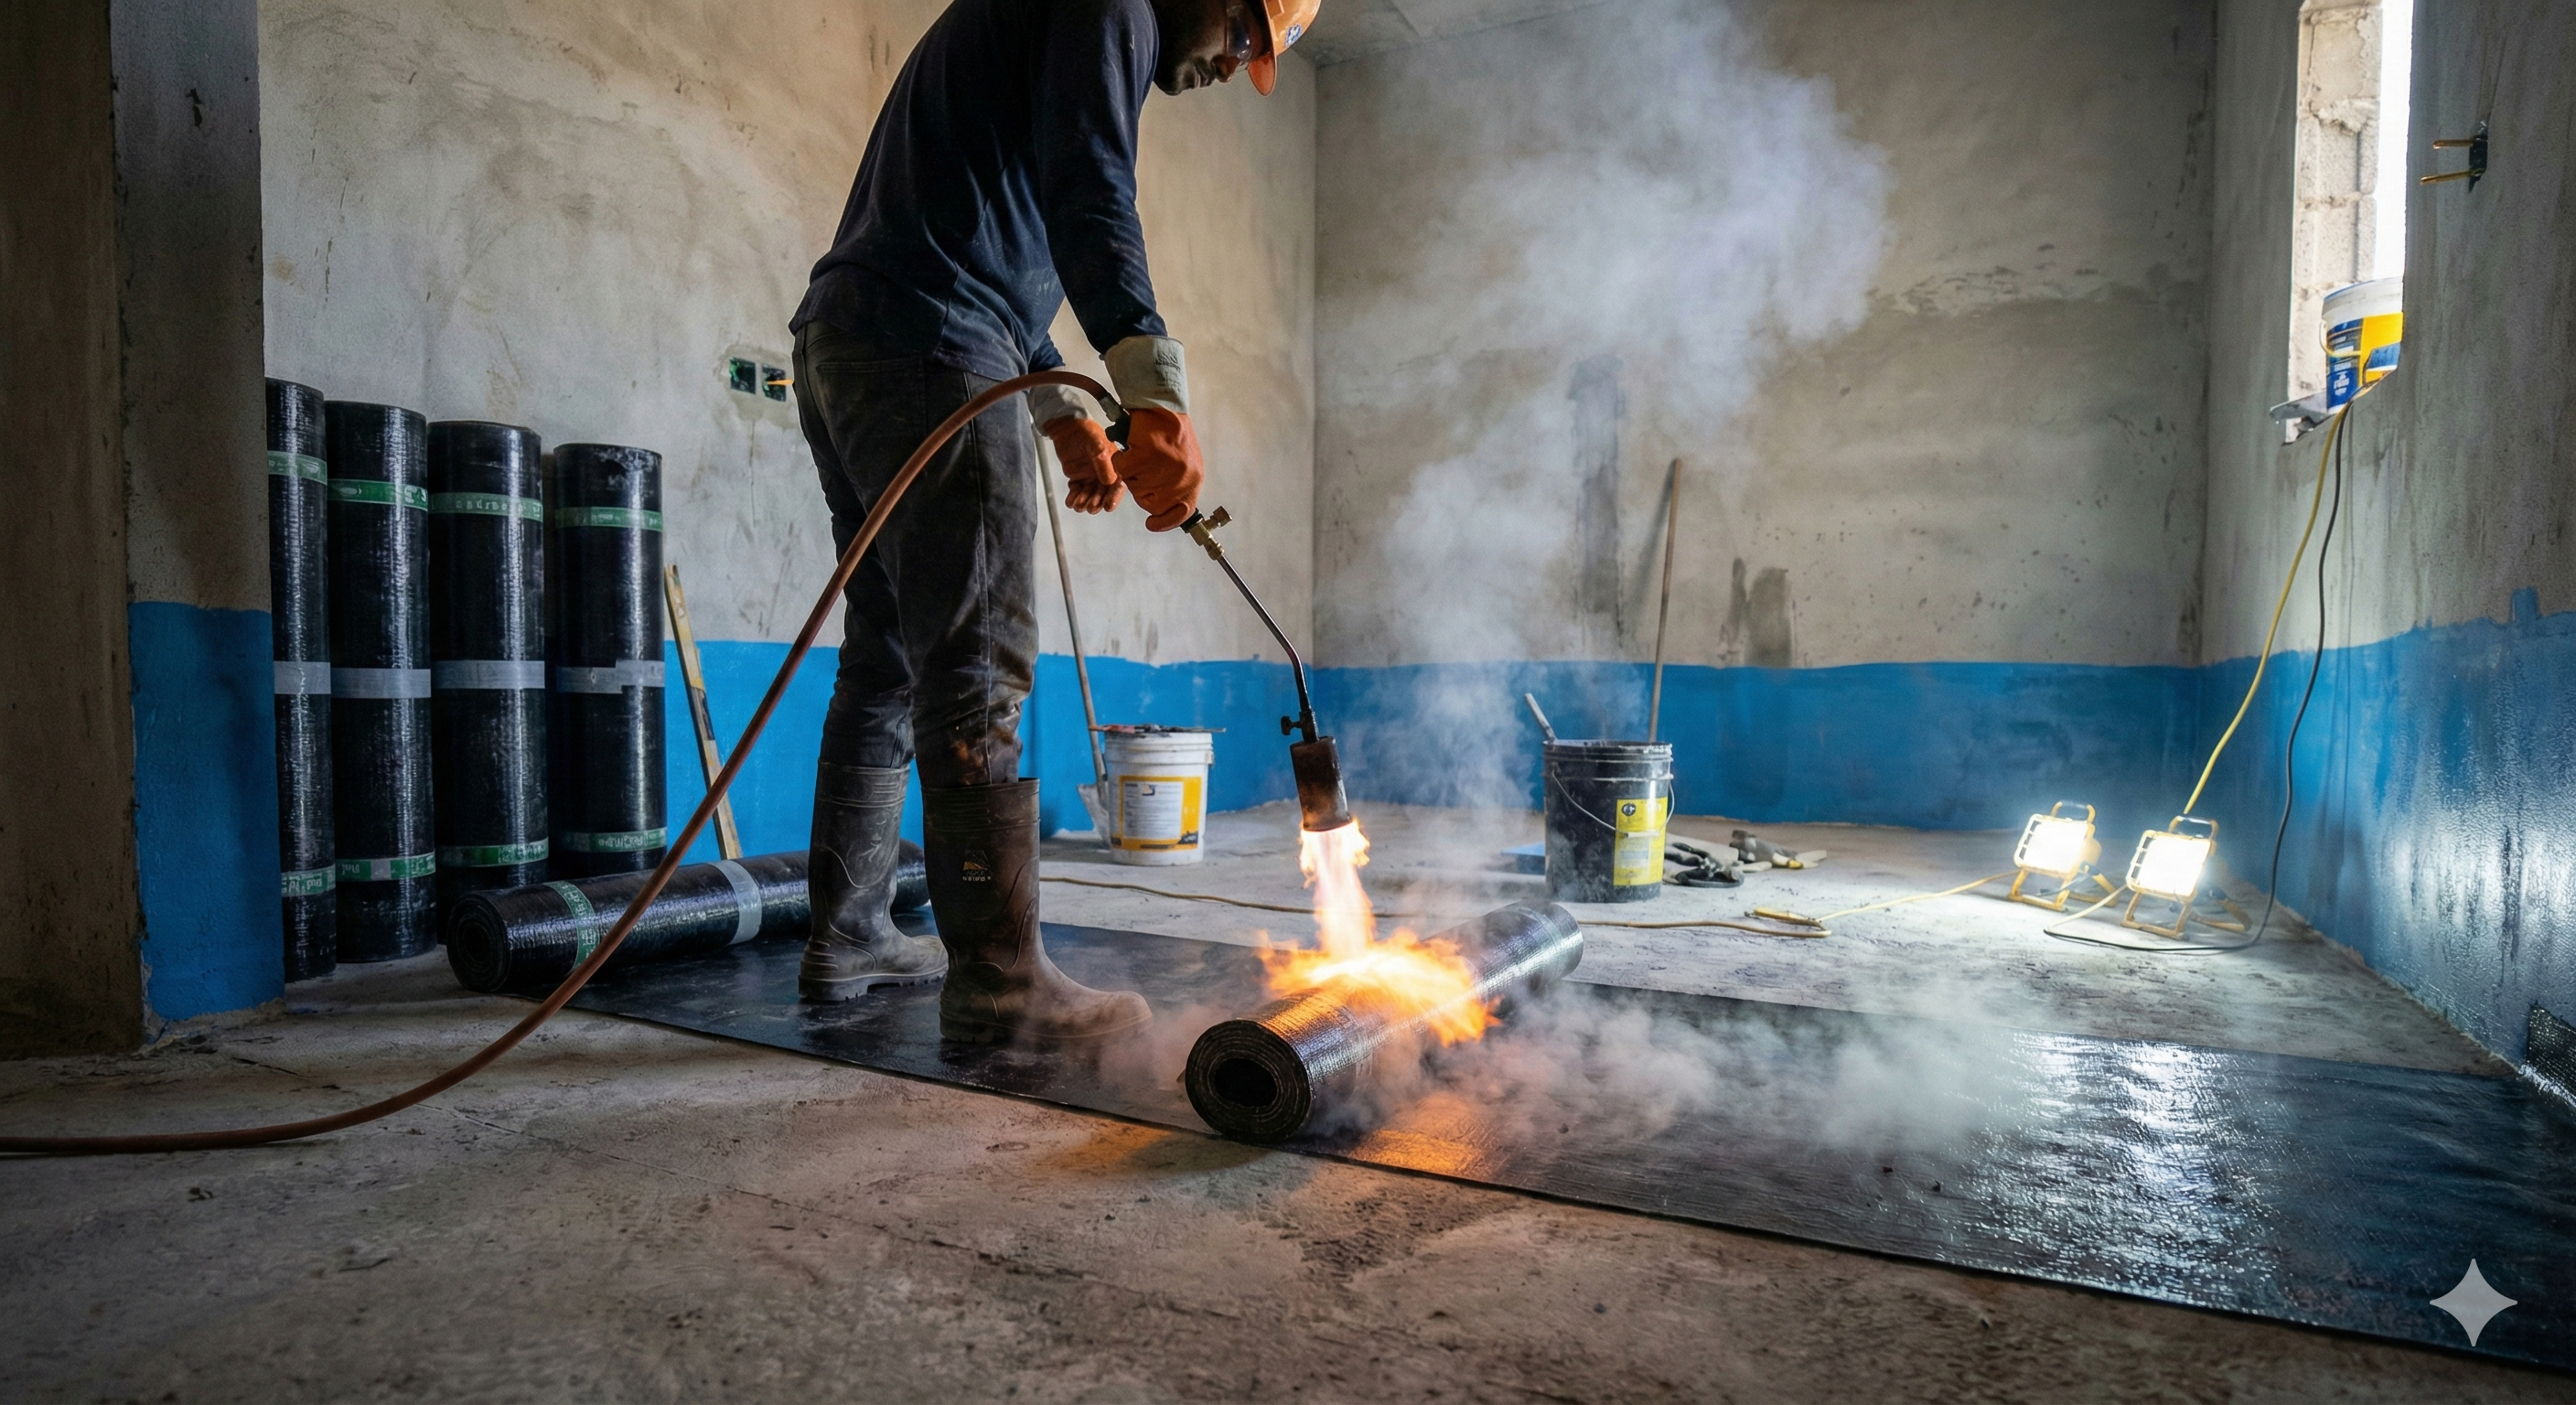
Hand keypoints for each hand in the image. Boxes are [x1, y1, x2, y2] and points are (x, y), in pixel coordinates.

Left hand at [1041, 416, 1121, 513]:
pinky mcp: (1077, 477)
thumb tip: (1110, 481)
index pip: (1117, 485)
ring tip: (1078, 504)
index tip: (1108, 506)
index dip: (1114, 497)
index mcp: (1113, 465)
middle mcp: (1103, 473)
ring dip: (1084, 502)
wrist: (1065, 427)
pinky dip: (1073, 498)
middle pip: (1103, 494)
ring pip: (1089, 496)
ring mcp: (1089, 476)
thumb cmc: (1085, 431)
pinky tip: (1070, 501)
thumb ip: (1103, 462)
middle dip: (1097, 502)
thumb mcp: (1096, 444)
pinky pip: (1076, 492)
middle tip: (1090, 506)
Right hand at [1115, 408, 1203, 531]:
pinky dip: (1121, 459)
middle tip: (1143, 467)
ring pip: (1134, 486)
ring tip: (1140, 453)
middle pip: (1149, 503)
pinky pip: (1122, 470)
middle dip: (1141, 488)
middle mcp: (1182, 477)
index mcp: (1193, 480)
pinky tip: (1131, 447)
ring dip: (1131, 472)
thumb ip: (1177, 486)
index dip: (1164, 521)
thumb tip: (1161, 510)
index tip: (1151, 523)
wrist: (1162, 405)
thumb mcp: (1185, 463)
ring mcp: (1165, 467)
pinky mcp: (1146, 455)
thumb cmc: (1171, 432)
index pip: (1181, 512)